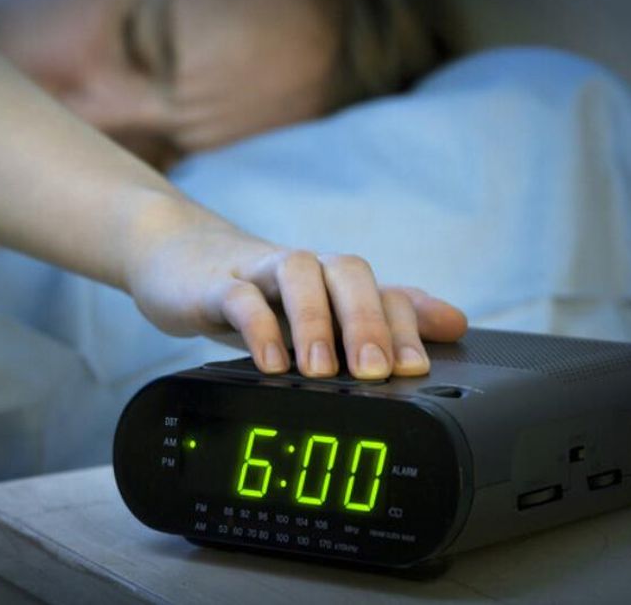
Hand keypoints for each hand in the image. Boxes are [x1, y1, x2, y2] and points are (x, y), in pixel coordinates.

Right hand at [125, 215, 466, 378]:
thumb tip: (455, 322)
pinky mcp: (212, 285)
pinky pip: (238, 297)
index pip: (383, 290)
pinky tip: (267, 364)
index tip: (416, 369)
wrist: (175, 259)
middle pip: (348, 272)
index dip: (406, 325)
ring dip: (315, 322)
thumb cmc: (254, 293)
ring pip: (298, 275)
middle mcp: (304, 271)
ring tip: (318, 371)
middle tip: (376, 372)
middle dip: (368, 322)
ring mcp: (257, 272)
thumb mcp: (319, 310)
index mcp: (332, 281)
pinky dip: (256, 328)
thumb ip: (381, 316)